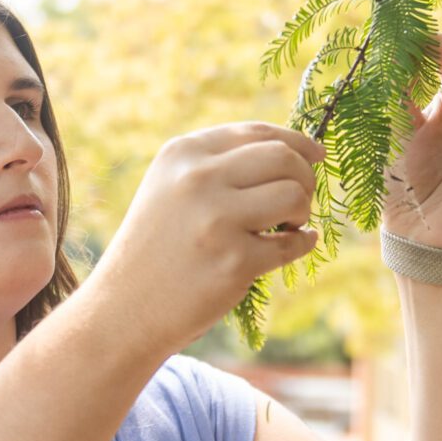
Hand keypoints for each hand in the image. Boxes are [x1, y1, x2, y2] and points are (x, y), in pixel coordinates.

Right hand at [86, 121, 323, 357]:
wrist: (124, 308)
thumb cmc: (157, 247)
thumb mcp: (170, 188)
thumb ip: (218, 164)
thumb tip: (294, 151)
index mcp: (183, 154)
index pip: (257, 132)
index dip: (297, 142)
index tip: (317, 156)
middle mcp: (198, 179)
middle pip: (284, 158)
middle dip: (304, 178)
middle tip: (296, 203)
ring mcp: (217, 220)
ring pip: (294, 195)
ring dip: (303, 211)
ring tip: (287, 226)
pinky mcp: (235, 262)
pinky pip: (293, 243)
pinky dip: (303, 243)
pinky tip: (295, 244)